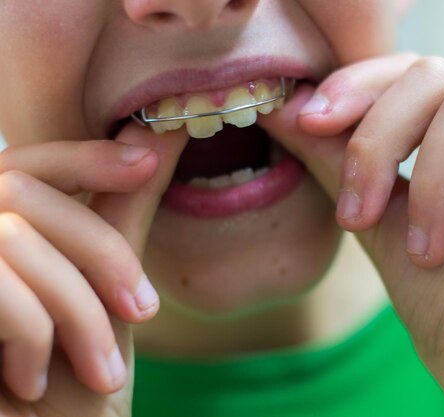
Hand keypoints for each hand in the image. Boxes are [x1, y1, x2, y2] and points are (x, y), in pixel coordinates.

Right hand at [0, 124, 187, 416]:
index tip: (146, 160)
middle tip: (143, 311)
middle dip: (99, 250)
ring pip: (13, 236)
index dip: (81, 153)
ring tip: (101, 370)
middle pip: (22, 190)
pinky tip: (32, 381)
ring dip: (76, 308)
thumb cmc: (73, 390)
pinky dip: (30, 333)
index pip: (24, 164)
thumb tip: (160, 138)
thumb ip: (118, 216)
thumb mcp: (104, 293)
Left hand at [259, 55, 443, 415]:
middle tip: (360, 213)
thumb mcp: (379, 225)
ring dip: (436, 170)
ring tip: (430, 242)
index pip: (402, 77)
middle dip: (379, 139)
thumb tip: (283, 110)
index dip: (355, 87)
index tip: (308, 123)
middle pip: (429, 76)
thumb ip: (338, 162)